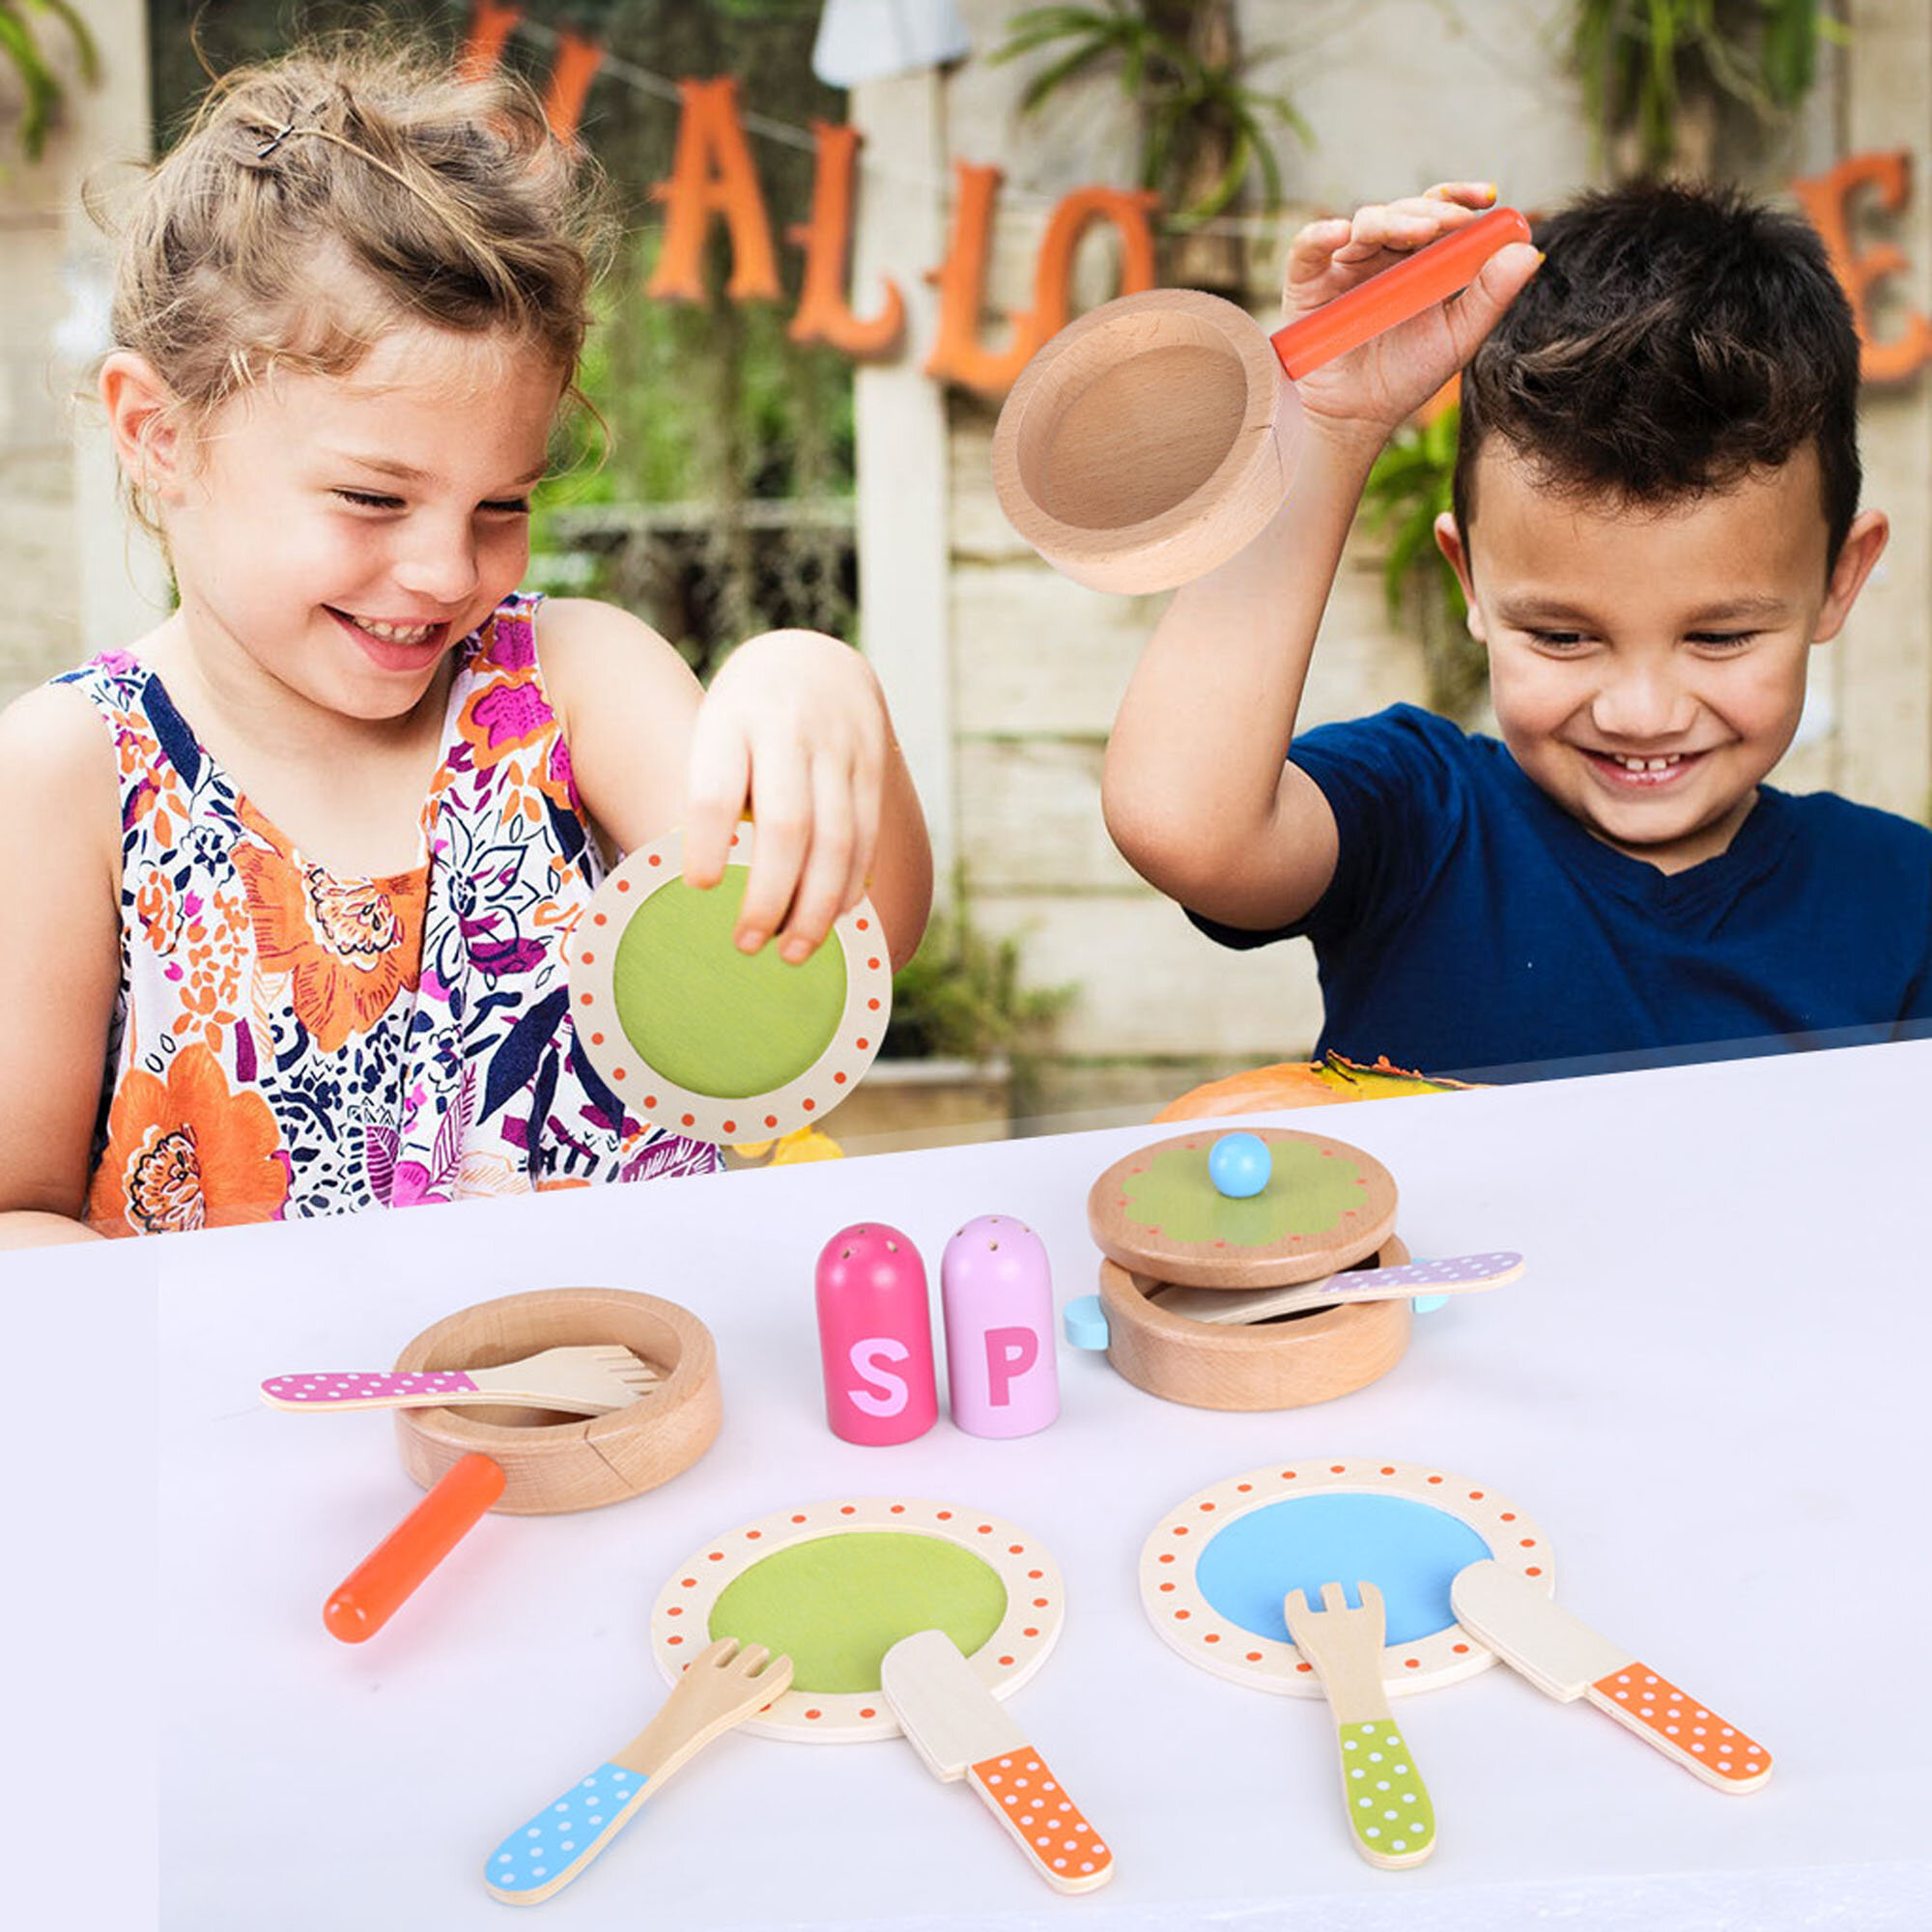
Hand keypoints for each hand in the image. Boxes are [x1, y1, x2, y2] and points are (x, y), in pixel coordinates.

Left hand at [681, 629, 886, 962]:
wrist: (812, 658)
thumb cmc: (743, 718)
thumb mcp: (713, 733)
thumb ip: (713, 795)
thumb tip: (706, 893)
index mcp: (731, 721)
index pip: (718, 789)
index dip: (709, 843)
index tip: (699, 888)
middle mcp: (788, 731)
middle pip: (786, 824)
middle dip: (769, 894)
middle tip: (747, 944)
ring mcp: (838, 747)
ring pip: (835, 838)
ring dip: (815, 905)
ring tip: (793, 951)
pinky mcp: (871, 765)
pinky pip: (865, 835)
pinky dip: (850, 884)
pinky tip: (832, 917)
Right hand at [1281, 183, 1540, 456]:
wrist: (1359, 418)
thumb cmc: (1407, 377)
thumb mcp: (1458, 338)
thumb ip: (1492, 296)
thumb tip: (1530, 250)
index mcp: (1419, 259)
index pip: (1440, 212)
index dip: (1461, 197)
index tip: (1487, 198)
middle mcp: (1382, 254)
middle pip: (1405, 211)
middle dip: (1430, 211)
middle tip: (1449, 223)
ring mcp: (1343, 265)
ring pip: (1365, 222)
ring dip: (1390, 220)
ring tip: (1413, 234)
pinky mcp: (1307, 282)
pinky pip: (1309, 248)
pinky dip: (1322, 236)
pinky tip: (1342, 234)